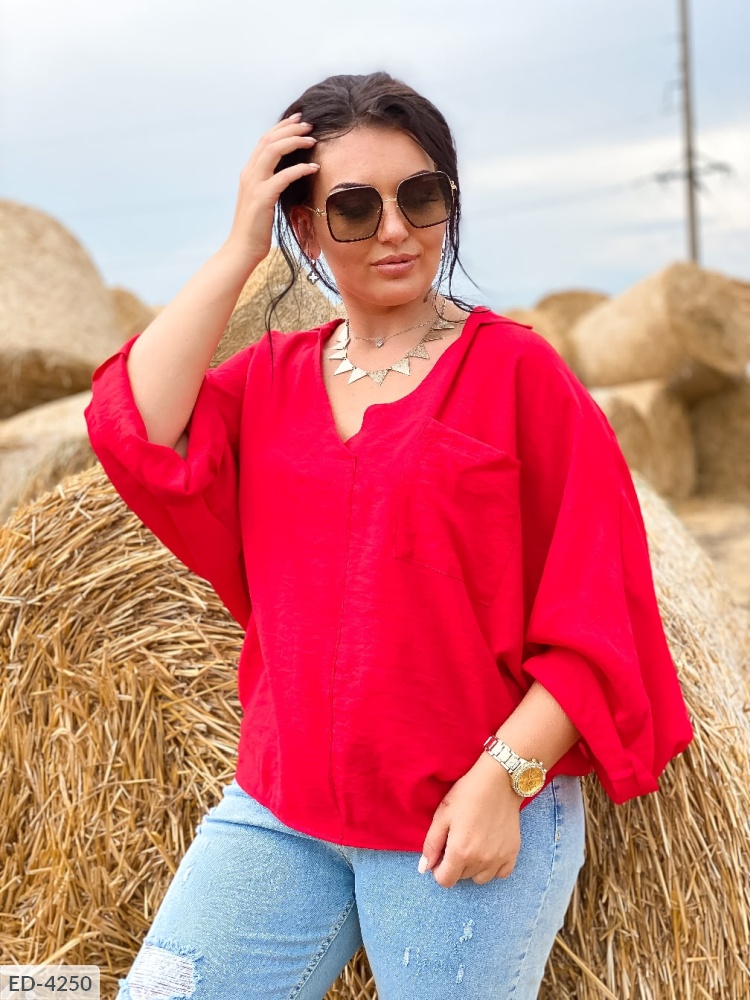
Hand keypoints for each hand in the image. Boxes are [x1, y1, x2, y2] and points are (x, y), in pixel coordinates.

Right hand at [223, 113, 319, 265]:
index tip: (297, 120)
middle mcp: (249, 174)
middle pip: (269, 140)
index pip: (264, 141)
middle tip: (309, 124)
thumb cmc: (257, 228)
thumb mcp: (263, 200)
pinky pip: (283, 176)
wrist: (243, 248)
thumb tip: (288, 174)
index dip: (281, 128)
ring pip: (273, 151)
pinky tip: (314, 167)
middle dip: (290, 129)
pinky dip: (299, 169)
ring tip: (312, 140)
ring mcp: (254, 185)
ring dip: (294, 142)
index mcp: (249, 173)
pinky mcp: (262, 198)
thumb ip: (271, 184)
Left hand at [418, 753, 523, 888]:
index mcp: (460, 852)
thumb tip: (424, 868)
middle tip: (457, 841)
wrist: (499, 781)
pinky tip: (489, 850)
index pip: (445, 881)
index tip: (441, 854)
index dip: (438, 869)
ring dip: (473, 868)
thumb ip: (431, 844)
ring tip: (473, 845)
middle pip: (461, 878)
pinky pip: (501, 874)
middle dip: (455, 865)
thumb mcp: (442, 814)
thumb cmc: (467, 794)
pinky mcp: (512, 853)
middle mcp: (480, 861)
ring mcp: (498, 859)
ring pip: (480, 878)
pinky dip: (493, 867)